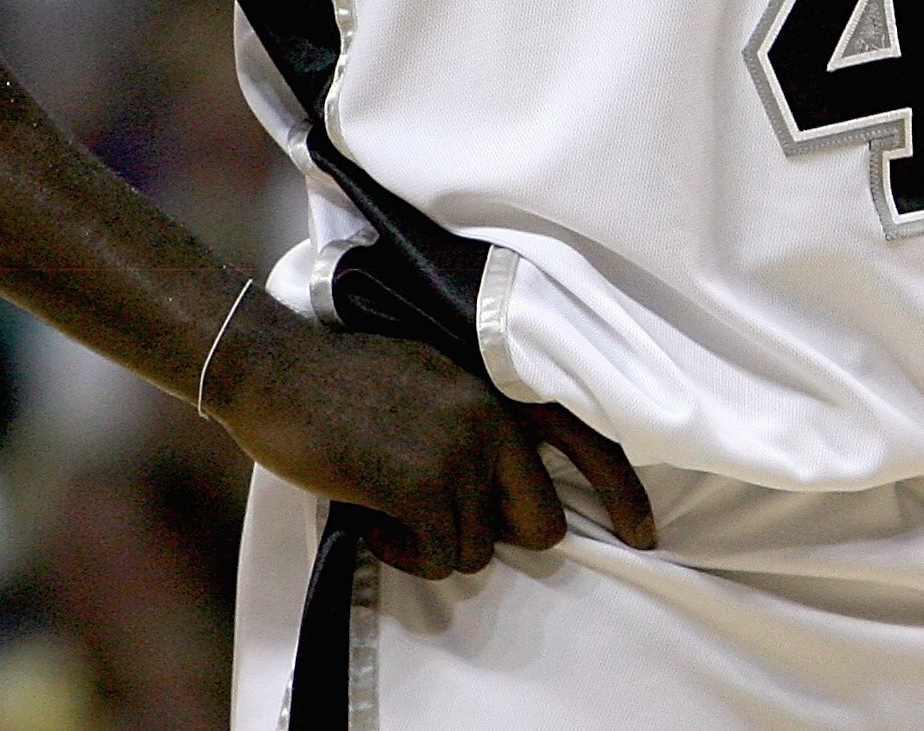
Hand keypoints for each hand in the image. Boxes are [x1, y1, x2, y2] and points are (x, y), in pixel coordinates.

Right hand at [207, 300, 658, 578]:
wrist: (278, 367)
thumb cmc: (343, 374)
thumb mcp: (433, 377)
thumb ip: (475, 419)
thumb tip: (498, 487)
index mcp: (500, 386)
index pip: (591, 438)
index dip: (624, 493)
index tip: (644, 535)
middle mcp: (492, 419)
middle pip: (541, 523)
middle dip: (499, 537)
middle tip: (444, 529)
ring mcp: (457, 452)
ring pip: (480, 549)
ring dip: (434, 546)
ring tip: (390, 514)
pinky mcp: (417, 485)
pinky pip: (438, 556)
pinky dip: (404, 554)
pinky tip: (371, 522)